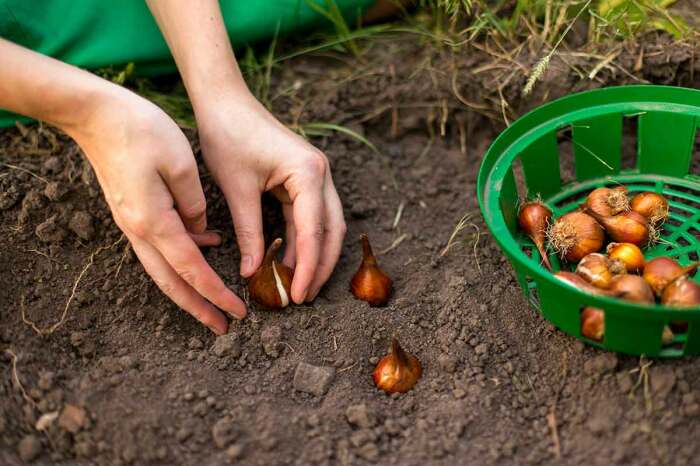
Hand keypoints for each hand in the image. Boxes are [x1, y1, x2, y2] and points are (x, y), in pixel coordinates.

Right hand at [70, 87, 246, 333]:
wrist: (95, 114)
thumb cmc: (140, 130)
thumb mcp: (181, 163)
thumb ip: (195, 204)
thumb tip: (202, 231)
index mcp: (155, 221)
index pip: (192, 270)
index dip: (216, 294)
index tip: (238, 312)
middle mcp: (139, 230)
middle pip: (172, 282)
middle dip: (199, 308)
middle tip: (224, 327)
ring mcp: (132, 222)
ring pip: (163, 268)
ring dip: (189, 288)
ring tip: (215, 301)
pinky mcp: (132, 212)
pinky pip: (160, 245)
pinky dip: (183, 255)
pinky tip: (207, 246)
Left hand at [196, 95, 346, 302]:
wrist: (224, 100)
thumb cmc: (228, 136)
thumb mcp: (237, 189)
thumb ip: (249, 232)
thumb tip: (253, 272)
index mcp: (309, 173)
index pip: (314, 231)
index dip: (308, 267)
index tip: (299, 295)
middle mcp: (321, 174)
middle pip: (331, 230)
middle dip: (321, 266)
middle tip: (304, 297)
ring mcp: (315, 175)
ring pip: (325, 225)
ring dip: (314, 255)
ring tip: (298, 285)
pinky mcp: (303, 178)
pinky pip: (309, 216)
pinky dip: (302, 240)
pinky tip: (289, 260)